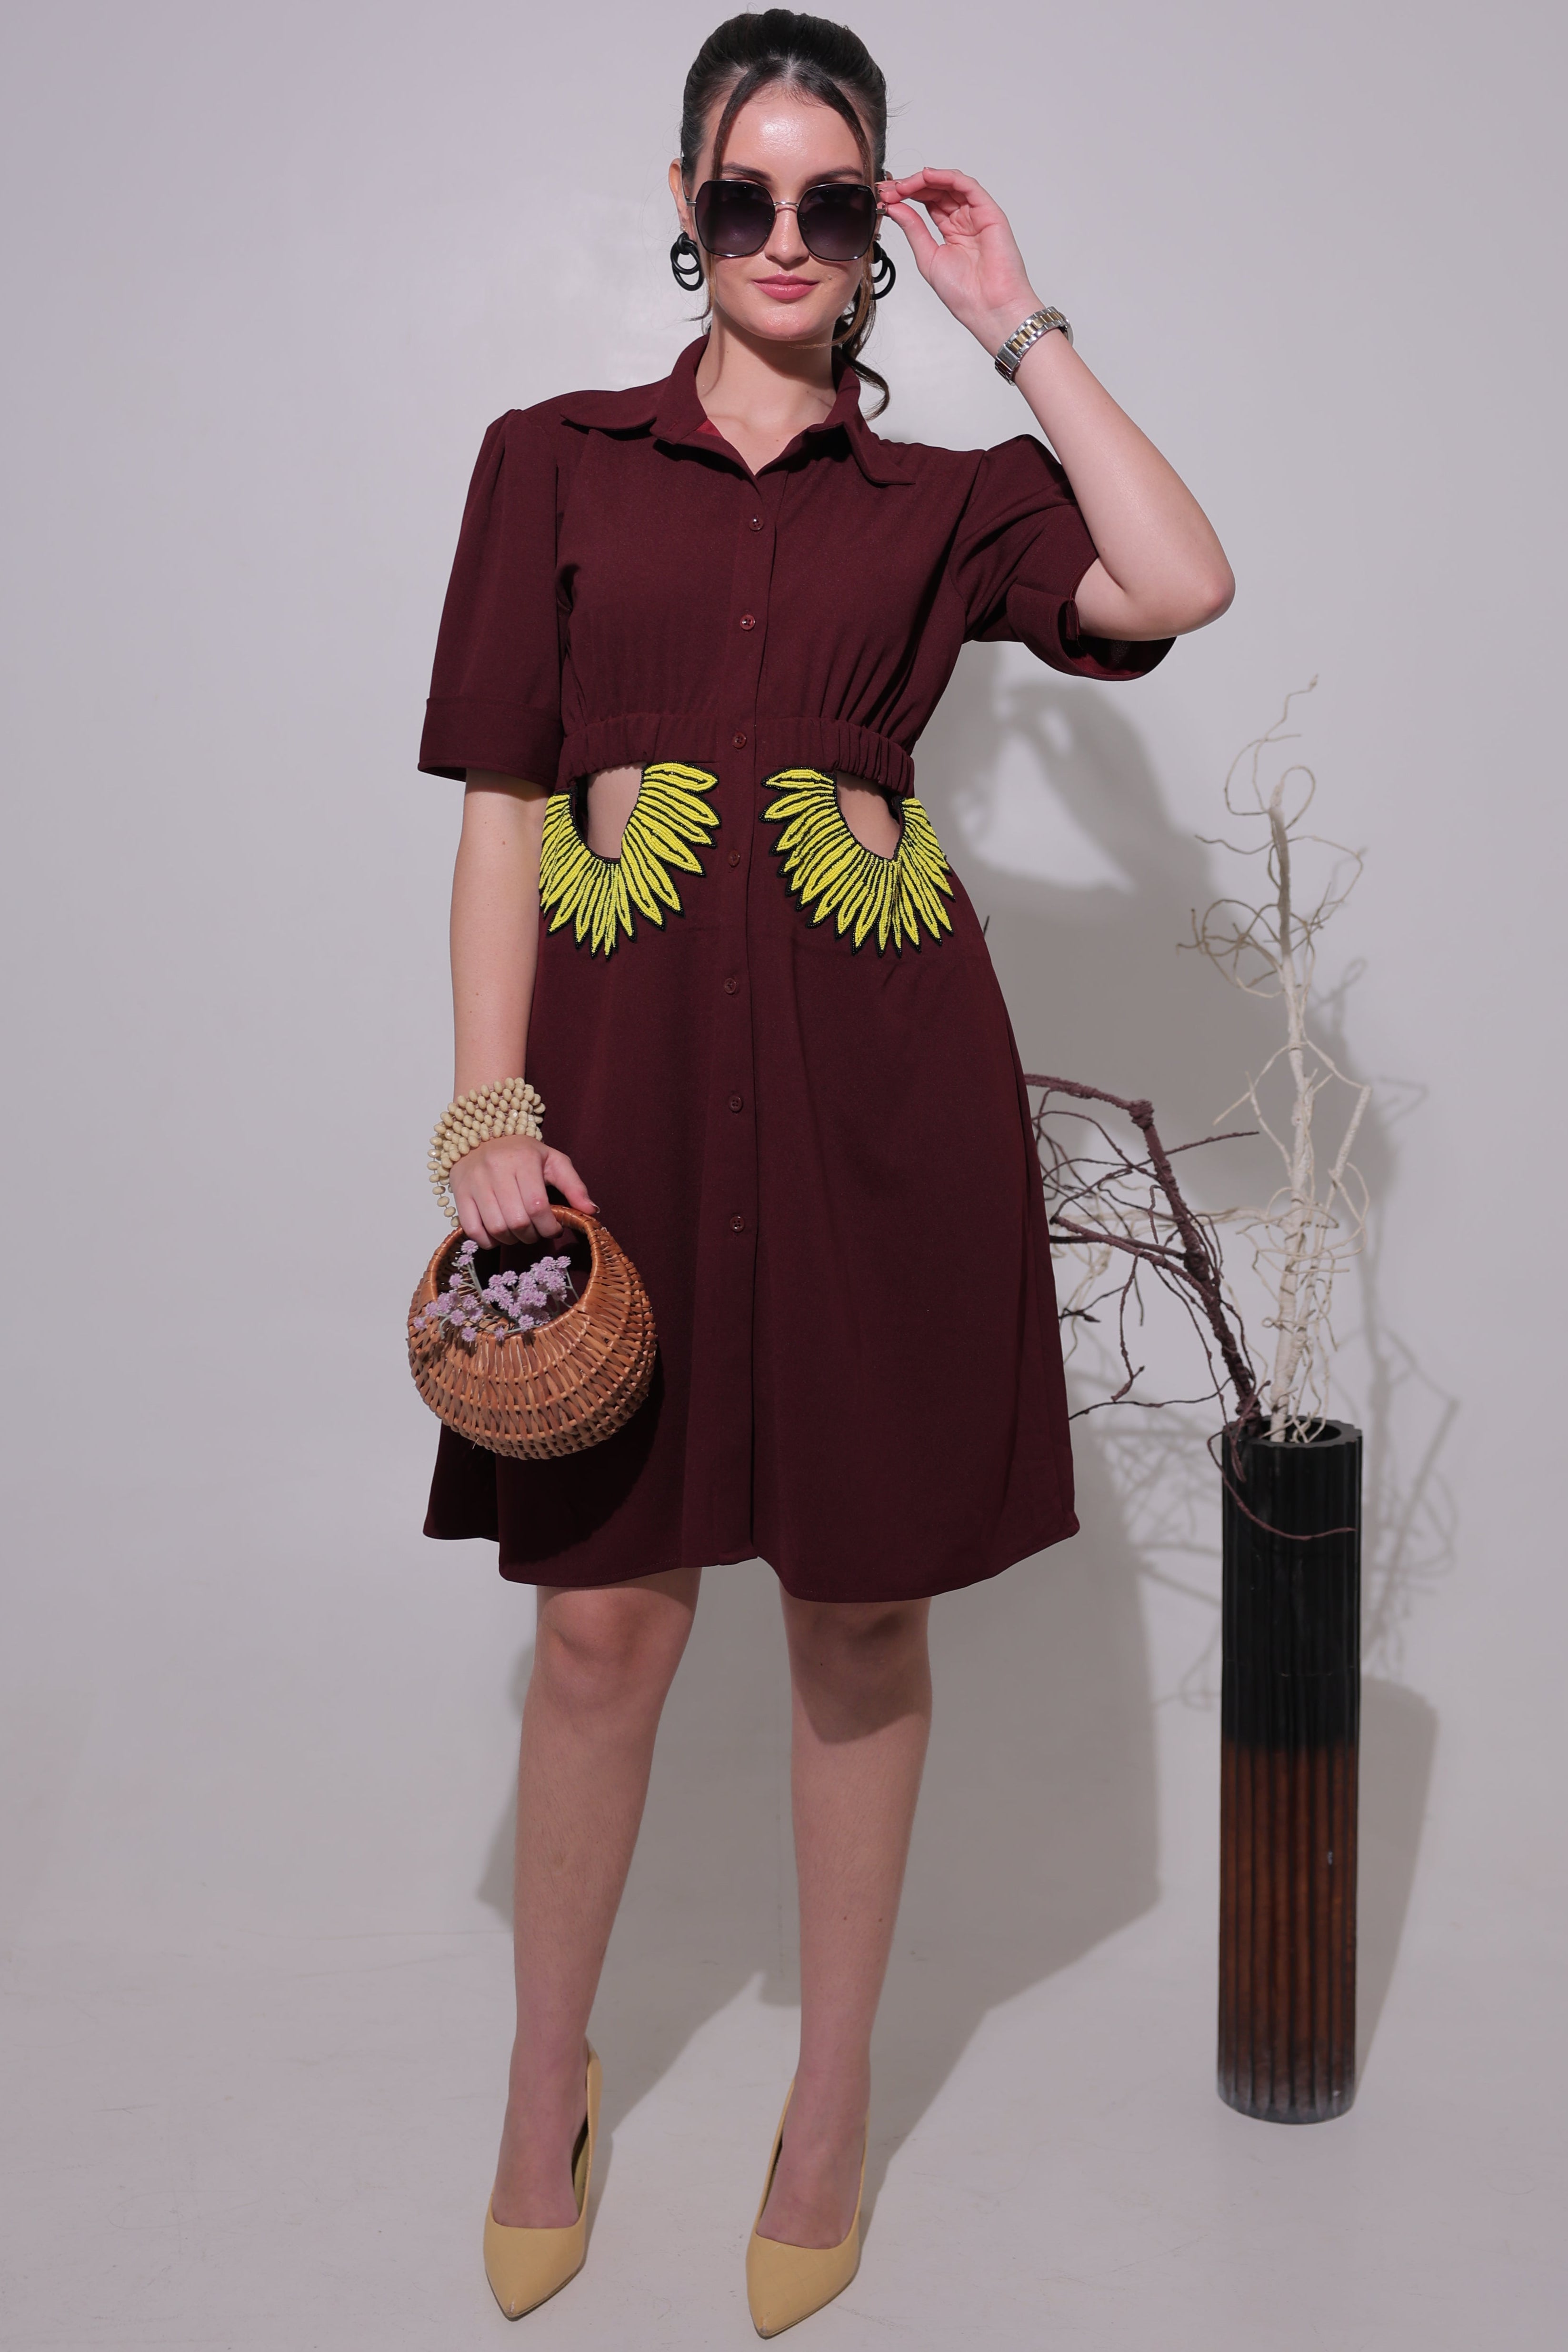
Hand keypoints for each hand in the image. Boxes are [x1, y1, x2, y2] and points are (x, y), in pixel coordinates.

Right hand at [449, 1134, 596, 1247]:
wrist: (482, 1134)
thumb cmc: (522, 1153)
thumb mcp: (553, 1161)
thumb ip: (574, 1185)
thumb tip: (591, 1211)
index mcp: (523, 1160)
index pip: (537, 1206)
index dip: (549, 1227)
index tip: (555, 1229)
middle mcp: (495, 1170)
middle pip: (517, 1221)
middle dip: (532, 1235)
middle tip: (537, 1232)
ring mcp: (474, 1182)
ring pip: (495, 1227)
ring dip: (512, 1240)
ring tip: (520, 1233)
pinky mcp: (459, 1193)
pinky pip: (471, 1229)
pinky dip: (487, 1241)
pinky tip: (499, 1236)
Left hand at [877, 168, 1043, 354]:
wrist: (988, 307)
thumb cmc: (964, 292)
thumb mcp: (928, 257)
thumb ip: (913, 229)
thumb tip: (895, 207)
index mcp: (950, 231)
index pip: (926, 203)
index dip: (905, 196)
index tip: (885, 197)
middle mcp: (964, 220)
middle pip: (936, 191)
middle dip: (910, 186)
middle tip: (889, 189)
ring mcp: (976, 214)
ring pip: (950, 184)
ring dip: (924, 180)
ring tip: (903, 185)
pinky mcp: (989, 212)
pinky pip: (967, 186)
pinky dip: (947, 177)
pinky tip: (927, 177)